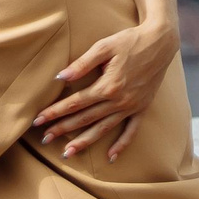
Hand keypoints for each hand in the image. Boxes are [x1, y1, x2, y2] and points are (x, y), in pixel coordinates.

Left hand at [34, 16, 179, 161]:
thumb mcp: (103, 47)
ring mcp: (132, 107)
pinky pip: (131, 131)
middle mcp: (119, 101)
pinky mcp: (142, 108)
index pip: (74, 103)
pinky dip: (121, 144)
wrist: (161, 43)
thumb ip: (81, 64)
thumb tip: (60, 77)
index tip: (37, 120)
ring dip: (85, 142)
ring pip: (104, 129)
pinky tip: (110, 157)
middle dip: (63, 129)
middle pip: (85, 119)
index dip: (54, 112)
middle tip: (44, 138)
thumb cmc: (129, 41)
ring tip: (67, 153)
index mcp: (107, 86)